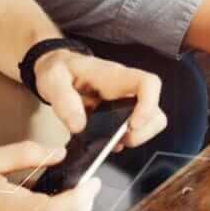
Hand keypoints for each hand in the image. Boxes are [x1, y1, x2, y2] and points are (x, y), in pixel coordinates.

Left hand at [33, 49, 166, 148]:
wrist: (58, 68)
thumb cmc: (59, 69)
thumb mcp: (53, 80)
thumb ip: (64, 101)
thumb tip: (79, 126)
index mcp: (115, 77)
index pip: (148, 84)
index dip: (149, 105)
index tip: (132, 125)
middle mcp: (127, 89)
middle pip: (156, 110)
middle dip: (143, 131)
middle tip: (119, 140)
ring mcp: (126, 103)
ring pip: (150, 122)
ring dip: (137, 137)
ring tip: (113, 142)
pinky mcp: (121, 115)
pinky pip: (135, 130)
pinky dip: (124, 140)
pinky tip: (106, 142)